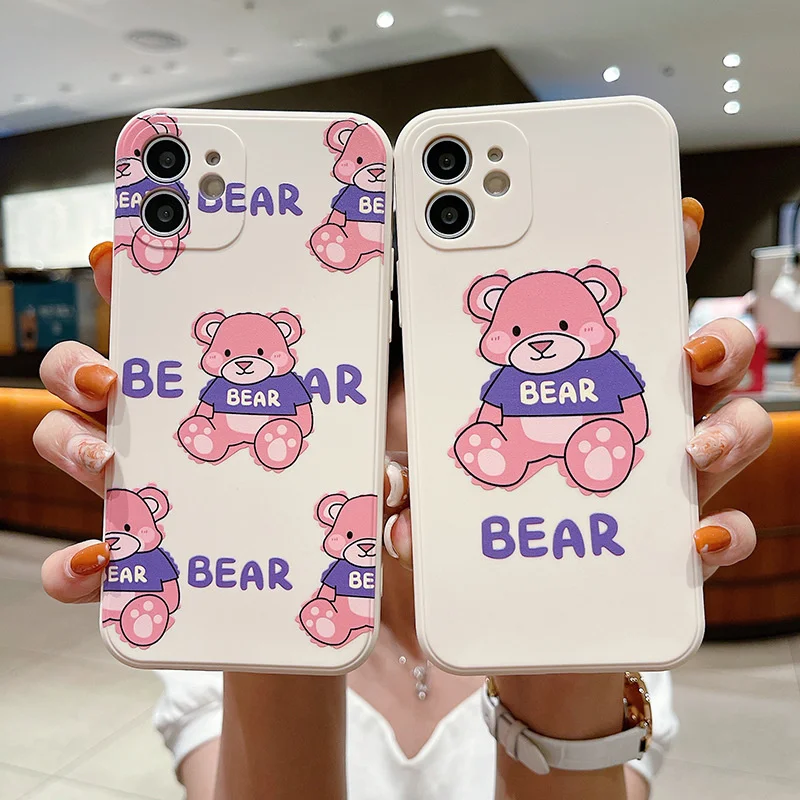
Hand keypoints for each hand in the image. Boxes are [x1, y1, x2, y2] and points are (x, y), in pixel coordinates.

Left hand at [385, 198, 771, 582]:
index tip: (673, 221)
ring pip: (733, 431)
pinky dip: (721, 532)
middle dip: (716, 339)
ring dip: (731, 430)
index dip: (658, 258)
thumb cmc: (463, 516)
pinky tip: (696, 536)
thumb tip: (400, 461)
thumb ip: (420, 448)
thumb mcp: (431, 464)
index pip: (629, 308)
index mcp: (579, 379)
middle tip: (690, 346)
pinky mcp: (667, 543)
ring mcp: (658, 478)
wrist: (486, 606)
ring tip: (692, 447)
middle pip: (702, 360)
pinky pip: (719, 530)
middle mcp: (631, 417)